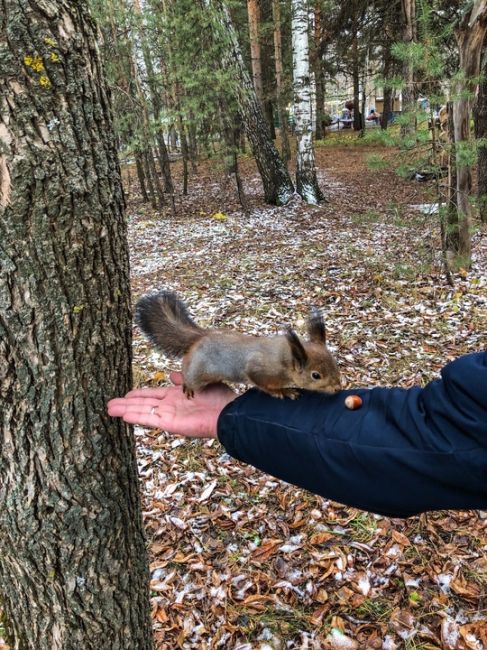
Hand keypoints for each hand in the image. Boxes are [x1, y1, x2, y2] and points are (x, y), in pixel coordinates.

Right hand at [107, 372, 235, 437]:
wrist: (227, 412)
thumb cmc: (218, 397)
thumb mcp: (196, 381)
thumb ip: (182, 379)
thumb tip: (172, 374)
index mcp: (176, 396)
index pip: (152, 395)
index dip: (138, 394)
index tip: (125, 394)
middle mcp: (170, 406)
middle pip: (143, 404)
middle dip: (126, 404)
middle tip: (109, 404)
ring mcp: (168, 416)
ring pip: (142, 412)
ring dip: (125, 410)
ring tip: (109, 410)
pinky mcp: (170, 424)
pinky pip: (150, 419)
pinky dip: (136, 417)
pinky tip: (123, 416)